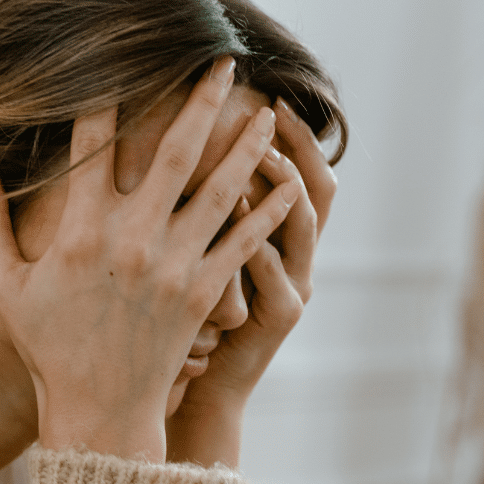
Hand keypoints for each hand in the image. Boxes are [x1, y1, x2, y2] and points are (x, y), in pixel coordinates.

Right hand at [0, 59, 299, 461]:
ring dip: (246, 145)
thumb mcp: (2, 285)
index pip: (93, 143)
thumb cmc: (47, 347)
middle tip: (223, 61)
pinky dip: (269, 212)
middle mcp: (132, 239)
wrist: (98, 411)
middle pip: (175, 151)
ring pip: (220, 189)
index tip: (122, 59)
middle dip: (201, 100)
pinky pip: (243, 242)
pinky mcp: (204, 293)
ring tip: (267, 111)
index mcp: (80, 230)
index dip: (108, 95)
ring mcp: (173, 265)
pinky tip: (288, 184)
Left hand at [166, 97, 336, 470]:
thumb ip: (195, 210)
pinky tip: (241, 214)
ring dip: (282, 185)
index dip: (292, 134)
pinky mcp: (279, 317)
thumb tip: (168, 146)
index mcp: (275, 238)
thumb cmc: (183, 322)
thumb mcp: (197, 260)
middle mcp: (295, 257)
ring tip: (260, 152)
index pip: (296, 172)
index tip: (266, 94)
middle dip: (298, 145)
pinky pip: (276, 274)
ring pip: (301, 225)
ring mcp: (292, 286)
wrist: (195, 389)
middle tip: (271, 107)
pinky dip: (261, 242)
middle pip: (316, 187)